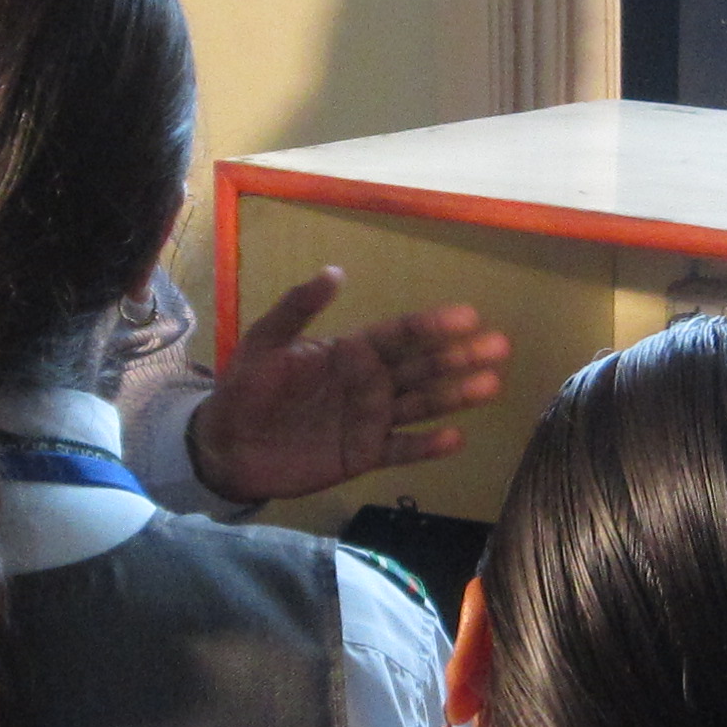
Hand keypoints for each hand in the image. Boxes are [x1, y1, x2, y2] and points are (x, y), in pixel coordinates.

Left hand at [186, 270, 510, 506]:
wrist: (226, 446)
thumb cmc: (244, 389)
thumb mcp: (265, 342)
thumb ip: (298, 308)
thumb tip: (336, 272)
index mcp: (351, 351)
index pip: (399, 335)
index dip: (433, 326)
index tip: (469, 316)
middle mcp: (370, 383)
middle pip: (423, 368)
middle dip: (460, 356)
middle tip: (500, 346)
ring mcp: (370, 420)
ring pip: (421, 405)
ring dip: (456, 395)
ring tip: (491, 384)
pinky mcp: (364, 455)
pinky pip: (402, 449)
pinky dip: (428, 446)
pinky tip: (455, 437)